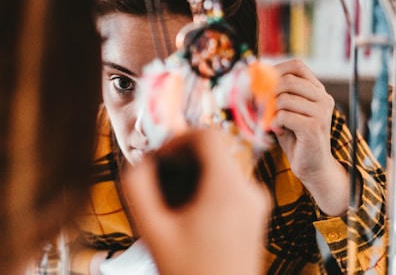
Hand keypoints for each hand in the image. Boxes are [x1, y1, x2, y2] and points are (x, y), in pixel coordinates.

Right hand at [123, 129, 268, 274]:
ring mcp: (257, 202)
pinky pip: (230, 183)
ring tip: (175, 203)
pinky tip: (190, 214)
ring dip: (195, 174)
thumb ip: (138, 188)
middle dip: (184, 159)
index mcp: (228, 190)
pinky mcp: (256, 213)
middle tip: (162, 182)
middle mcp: (250, 191)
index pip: (207, 135)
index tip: (160, 159)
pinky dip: (207, 187)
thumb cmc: (191, 274)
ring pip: (221, 166)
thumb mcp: (153, 230)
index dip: (178, 139)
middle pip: (214, 150)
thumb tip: (141, 162)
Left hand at [271, 59, 348, 215]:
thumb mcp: (286, 111)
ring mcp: (321, 112)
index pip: (297, 66)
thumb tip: (253, 78)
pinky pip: (283, 116)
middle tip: (258, 104)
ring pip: (283, 99)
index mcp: (318, 91)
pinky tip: (279, 131)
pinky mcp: (314, 127)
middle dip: (267, 92)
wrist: (312, 166)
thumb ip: (277, 95)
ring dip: (270, 112)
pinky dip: (274, 123)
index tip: (260, 80)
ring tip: (274, 122)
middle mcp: (323, 98)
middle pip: (288, 81)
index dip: (276, 69)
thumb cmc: (296, 137)